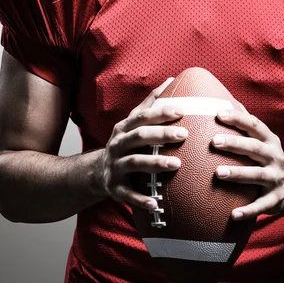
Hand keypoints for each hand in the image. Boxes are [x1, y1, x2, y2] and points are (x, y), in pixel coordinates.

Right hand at [102, 78, 187, 209]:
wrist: (98, 172)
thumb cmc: (127, 142)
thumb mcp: (134, 122)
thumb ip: (152, 102)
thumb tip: (172, 79)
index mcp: (124, 127)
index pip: (143, 116)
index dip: (161, 113)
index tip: (182, 111)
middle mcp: (117, 144)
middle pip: (139, 137)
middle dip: (161, 135)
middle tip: (184, 135)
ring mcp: (114, 166)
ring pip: (134, 163)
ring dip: (155, 163)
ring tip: (177, 164)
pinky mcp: (114, 187)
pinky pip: (128, 194)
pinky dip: (141, 199)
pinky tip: (156, 203)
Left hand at [212, 109, 283, 219]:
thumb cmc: (266, 157)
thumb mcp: (261, 140)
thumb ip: (244, 124)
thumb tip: (221, 100)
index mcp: (269, 140)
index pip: (253, 125)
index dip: (237, 118)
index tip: (218, 114)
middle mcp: (274, 157)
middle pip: (254, 148)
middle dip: (234, 144)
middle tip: (214, 141)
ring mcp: (276, 178)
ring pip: (256, 175)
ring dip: (237, 174)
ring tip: (217, 173)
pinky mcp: (275, 199)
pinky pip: (261, 205)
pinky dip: (248, 211)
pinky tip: (233, 214)